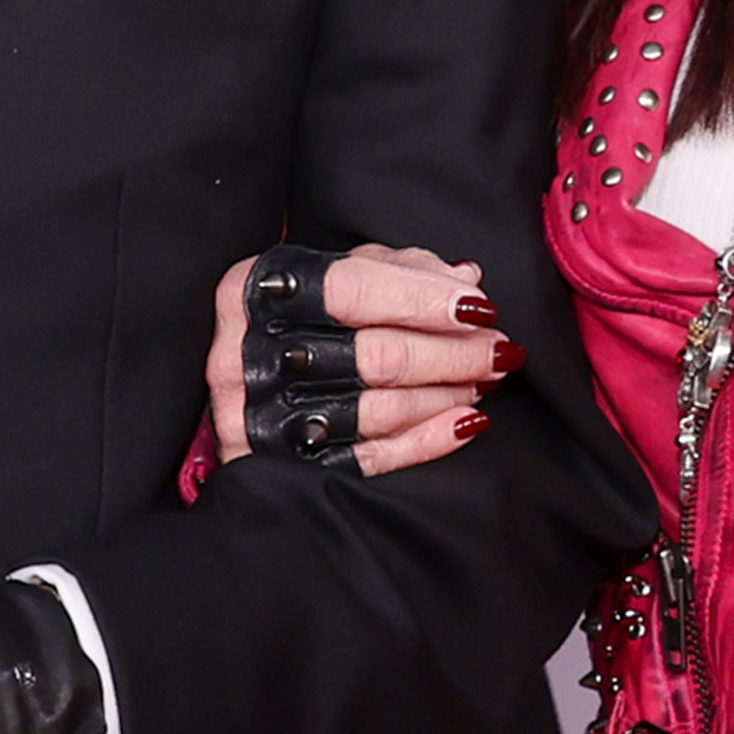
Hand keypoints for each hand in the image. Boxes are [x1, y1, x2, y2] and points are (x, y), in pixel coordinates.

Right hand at [204, 242, 513, 475]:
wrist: (234, 388)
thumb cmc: (292, 320)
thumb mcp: (329, 276)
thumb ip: (394, 269)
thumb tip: (464, 277)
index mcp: (261, 288)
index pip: (355, 287)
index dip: (425, 297)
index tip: (479, 306)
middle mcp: (252, 353)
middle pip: (376, 353)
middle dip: (454, 353)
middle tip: (499, 350)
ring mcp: (263, 415)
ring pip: (380, 408)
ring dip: (447, 395)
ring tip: (485, 380)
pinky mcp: (283, 464)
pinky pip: (370, 460)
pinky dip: (427, 441)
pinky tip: (466, 423)